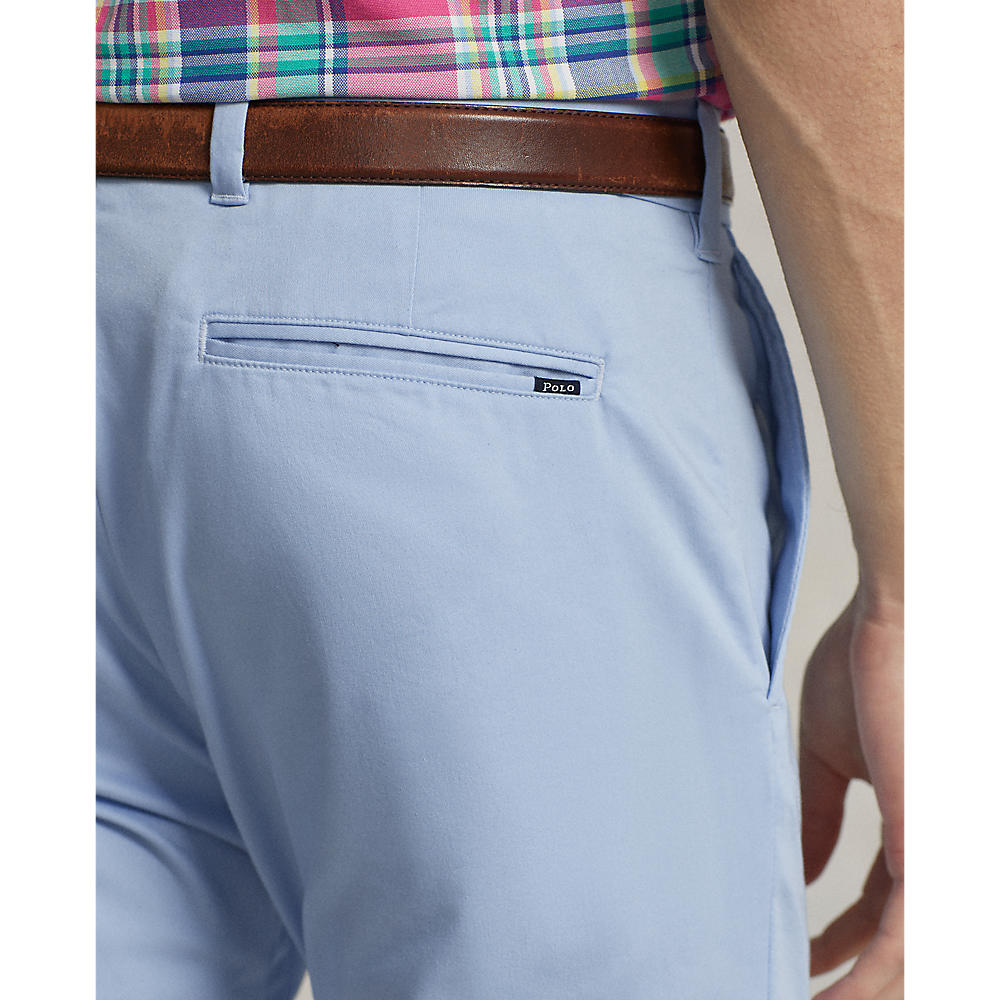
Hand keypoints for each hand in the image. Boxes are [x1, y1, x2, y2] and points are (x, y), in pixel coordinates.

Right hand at [799, 587, 903, 998]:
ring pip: (910, 957)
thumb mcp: (830, 754)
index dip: (842, 941)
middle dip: (857, 980)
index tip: (801, 955)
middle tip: (804, 992)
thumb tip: (800, 870)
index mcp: (917, 829)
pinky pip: (904, 944)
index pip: (880, 908)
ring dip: (862, 991)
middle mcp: (941, 854)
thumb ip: (817, 814)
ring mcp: (944, 858)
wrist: (902, 616)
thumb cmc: (869, 667)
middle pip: (899, 942)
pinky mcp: (934, 853)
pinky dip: (868, 979)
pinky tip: (827, 996)